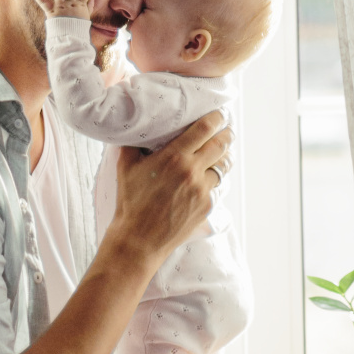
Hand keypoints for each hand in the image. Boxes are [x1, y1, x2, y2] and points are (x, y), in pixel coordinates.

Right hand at [109, 110, 232, 262]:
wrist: (139, 239)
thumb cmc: (131, 201)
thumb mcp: (126, 167)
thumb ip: (132, 144)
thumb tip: (135, 127)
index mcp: (174, 157)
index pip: (205, 128)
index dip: (217, 117)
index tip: (220, 113)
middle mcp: (191, 171)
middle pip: (221, 144)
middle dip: (227, 133)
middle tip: (227, 128)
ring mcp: (201, 190)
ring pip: (223, 165)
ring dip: (224, 156)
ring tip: (222, 151)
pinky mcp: (206, 206)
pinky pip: (216, 186)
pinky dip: (213, 178)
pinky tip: (208, 176)